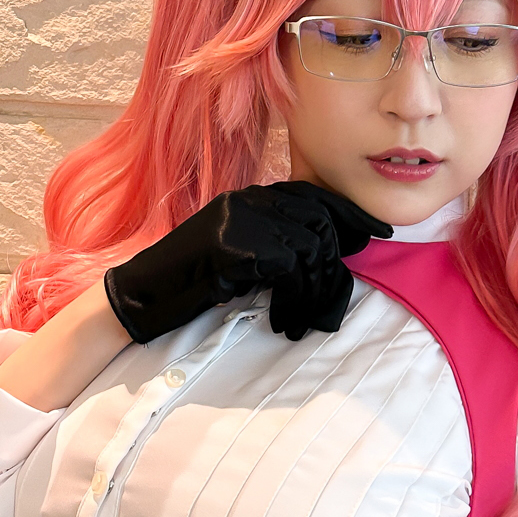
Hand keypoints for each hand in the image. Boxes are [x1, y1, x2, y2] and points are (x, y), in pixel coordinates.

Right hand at [103, 182, 392, 344]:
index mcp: (249, 197)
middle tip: (328, 304)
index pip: (313, 195)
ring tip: (301, 321)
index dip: (349, 215)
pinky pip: (288, 269)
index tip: (377, 235)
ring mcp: (239, 219)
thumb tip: (329, 253)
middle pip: (318, 222)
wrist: (140, 298)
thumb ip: (277, 245)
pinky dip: (294, 299)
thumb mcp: (240, 255)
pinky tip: (283, 321)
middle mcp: (246, 200)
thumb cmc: (190, 283)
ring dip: (313, 292)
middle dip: (333, 267)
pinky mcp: (233, 245)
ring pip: (309, 249)